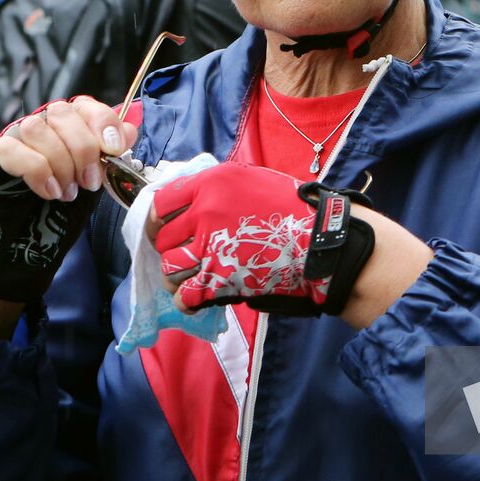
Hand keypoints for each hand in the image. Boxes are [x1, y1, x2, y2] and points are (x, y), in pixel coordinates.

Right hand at [0, 97, 137, 303]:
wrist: (23, 236)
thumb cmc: (62, 199)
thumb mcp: (93, 177)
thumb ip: (111, 153)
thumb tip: (130, 130)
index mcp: (71, 122)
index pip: (86, 104)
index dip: (102, 122)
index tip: (114, 149)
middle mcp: (43, 122)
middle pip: (62, 112)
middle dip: (82, 149)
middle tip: (89, 181)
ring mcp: (17, 135)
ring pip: (36, 128)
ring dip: (59, 163)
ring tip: (68, 191)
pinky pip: (13, 150)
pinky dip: (38, 172)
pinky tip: (50, 192)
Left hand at [146, 163, 373, 315]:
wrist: (320, 241)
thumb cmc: (291, 209)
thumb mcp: (250, 180)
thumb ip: (216, 188)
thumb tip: (188, 202)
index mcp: (212, 184)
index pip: (161, 203)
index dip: (159, 220)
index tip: (165, 229)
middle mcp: (206, 211)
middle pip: (163, 238)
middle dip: (171, 249)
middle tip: (185, 255)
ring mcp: (212, 246)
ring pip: (169, 267)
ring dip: (177, 276)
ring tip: (190, 277)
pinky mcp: (221, 279)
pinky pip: (185, 295)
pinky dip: (188, 300)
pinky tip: (196, 297)